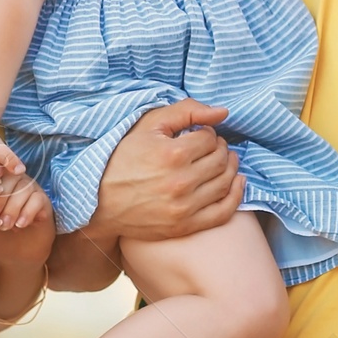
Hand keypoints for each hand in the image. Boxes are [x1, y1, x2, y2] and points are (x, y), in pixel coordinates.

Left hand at [0, 171, 54, 257]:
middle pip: (8, 177)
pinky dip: (26, 213)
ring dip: (11, 208)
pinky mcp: (44, 202)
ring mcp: (30, 189)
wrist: (13, 255)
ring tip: (4, 225)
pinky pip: (37, 200)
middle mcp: (15, 180)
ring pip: (22, 189)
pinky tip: (19, 225)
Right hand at [92, 100, 244, 240]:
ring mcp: (184, 207)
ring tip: (224, 160)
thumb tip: (223, 112)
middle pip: (220, 159)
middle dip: (221, 148)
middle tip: (213, 147)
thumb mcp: (149, 125)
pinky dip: (236, 195)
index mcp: (172, 154)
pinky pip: (223, 212)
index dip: (207, 133)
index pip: (209, 138)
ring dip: (230, 167)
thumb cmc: (123, 158)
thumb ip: (187, 111)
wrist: (99, 202)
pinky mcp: (185, 226)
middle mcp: (181, 182)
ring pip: (225, 182)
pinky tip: (238, 182)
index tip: (199, 135)